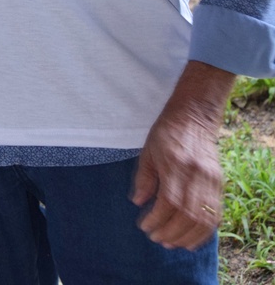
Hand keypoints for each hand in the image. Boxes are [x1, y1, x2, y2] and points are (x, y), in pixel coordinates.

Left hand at [132, 78, 227, 249]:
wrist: (194, 116)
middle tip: (156, 238)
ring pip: (204, 219)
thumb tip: (138, 203)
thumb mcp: (148, 150)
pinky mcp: (220, 183)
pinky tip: (191, 239)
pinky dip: (204, 232)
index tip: (145, 227)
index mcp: (175, 163)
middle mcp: (196, 174)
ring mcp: (211, 180)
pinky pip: (216, 215)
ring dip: (187, 237)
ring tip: (171, 243)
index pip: (169, 201)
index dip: (157, 219)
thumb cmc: (167, 132)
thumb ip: (144, 177)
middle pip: (187, 215)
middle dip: (170, 232)